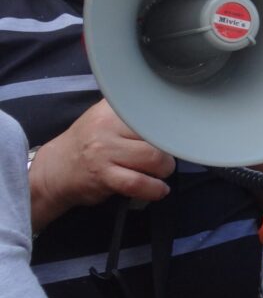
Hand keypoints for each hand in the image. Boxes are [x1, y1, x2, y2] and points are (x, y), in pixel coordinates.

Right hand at [29, 99, 175, 228]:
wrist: (54, 169)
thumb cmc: (88, 142)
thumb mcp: (105, 116)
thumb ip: (132, 111)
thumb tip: (170, 112)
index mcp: (111, 108)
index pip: (152, 112)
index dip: (168, 126)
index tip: (173, 135)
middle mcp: (107, 126)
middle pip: (158, 135)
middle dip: (169, 151)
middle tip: (165, 158)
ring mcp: (104, 152)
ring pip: (153, 158)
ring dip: (165, 169)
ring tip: (161, 172)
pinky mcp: (103, 176)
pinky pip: (138, 183)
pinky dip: (155, 189)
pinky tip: (159, 189)